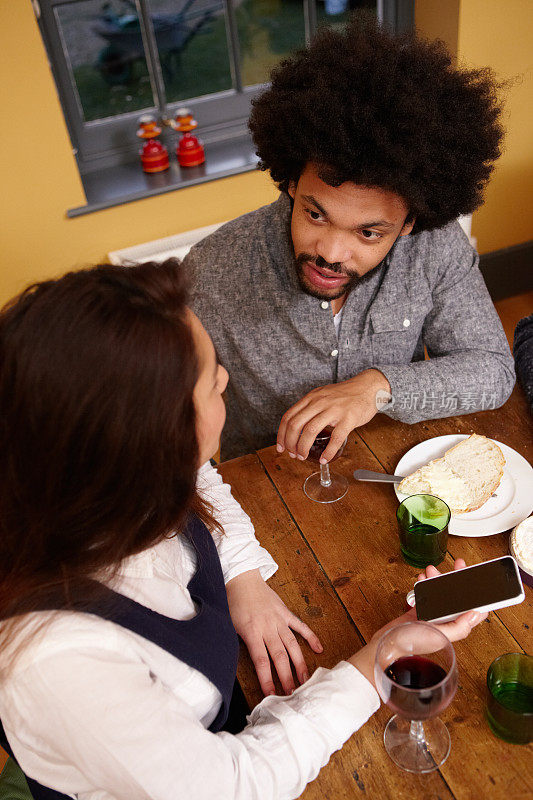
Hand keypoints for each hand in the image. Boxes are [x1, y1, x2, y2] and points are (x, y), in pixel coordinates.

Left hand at [225, 569, 322, 695]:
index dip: (266, 679)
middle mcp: (267, 627)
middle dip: (286, 676)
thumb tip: (237, 665)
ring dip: (299, 663)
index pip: (261, 661)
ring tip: (305, 680)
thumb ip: (238, 643)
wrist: (242, 580)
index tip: (270, 694)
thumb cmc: (233, 603)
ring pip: (292, 644)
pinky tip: (319, 648)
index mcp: (252, 632)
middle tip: (292, 693)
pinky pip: (300, 626)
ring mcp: (279, 619)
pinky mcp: (285, 612)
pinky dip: (310, 637)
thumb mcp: (229, 625)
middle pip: (279, 656)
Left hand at [276, 369, 390, 462]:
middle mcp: (319, 402)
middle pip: (296, 425)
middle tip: (292, 454)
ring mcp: (334, 410)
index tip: (281, 447)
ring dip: (303, 448)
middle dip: (290, 443)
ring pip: (310, 431)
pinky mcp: (348, 419)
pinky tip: (324, 459)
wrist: (368, 388)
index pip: (288, 417)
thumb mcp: (322, 395)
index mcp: (311, 398)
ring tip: (303, 457)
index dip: (281, 434)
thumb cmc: (345, 395)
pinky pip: (335, 438)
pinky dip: (328, 452)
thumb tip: (297, 427)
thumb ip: (310, 407)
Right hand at [347, 559, 487, 686]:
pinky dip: (425, 584)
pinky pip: (426, 593)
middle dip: (458, 579)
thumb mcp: (439, 636)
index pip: (474, 611)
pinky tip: (422, 578)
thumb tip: (475, 613)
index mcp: (455, 628)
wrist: (387, 643)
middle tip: (459, 565)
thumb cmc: (411, 644)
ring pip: (442, 592)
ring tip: (431, 570)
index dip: (479, 596)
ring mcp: (433, 614)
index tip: (478, 580)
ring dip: (439, 579)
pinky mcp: (420, 610)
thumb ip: (459, 628)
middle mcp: (446, 620)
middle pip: (459, 597)